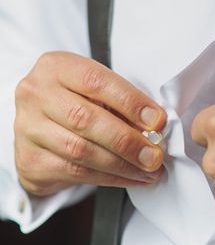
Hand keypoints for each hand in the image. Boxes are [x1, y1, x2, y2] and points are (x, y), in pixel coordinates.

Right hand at [14, 52, 166, 195]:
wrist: (38, 128)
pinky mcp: (29, 160)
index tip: (158, 121)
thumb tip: (155, 127)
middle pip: (86, 119)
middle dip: (127, 140)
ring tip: (148, 170)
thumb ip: (120, 102)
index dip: (131, 102)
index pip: (96, 81)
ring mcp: (27, 128)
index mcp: (56, 66)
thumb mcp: (95, 90)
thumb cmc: (78, 101)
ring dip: (121, 164)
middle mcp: (35, 94)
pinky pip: (74, 172)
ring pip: (80, 150)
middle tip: (155, 155)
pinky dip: (108, 177)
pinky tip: (129, 177)